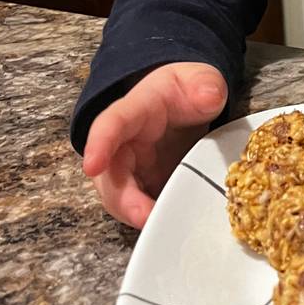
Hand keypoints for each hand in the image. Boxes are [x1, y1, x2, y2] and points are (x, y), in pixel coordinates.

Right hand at [82, 62, 227, 228]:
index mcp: (135, 111)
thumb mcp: (198, 78)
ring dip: (136, 215)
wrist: (182, 105)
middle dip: (122, 198)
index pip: (112, 123)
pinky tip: (171, 226)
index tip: (93, 165)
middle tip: (143, 217)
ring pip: (120, 197)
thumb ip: (204, 84)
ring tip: (162, 226)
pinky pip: (140, 208)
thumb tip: (210, 96)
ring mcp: (132, 170)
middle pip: (110, 173)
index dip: (100, 143)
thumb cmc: (182, 92)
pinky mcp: (144, 189)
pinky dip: (151, 220)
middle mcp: (125, 144)